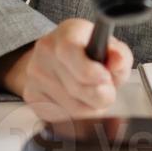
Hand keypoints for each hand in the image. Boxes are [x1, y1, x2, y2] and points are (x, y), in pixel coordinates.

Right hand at [0, 19, 132, 120]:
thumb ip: (120, 55)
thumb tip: (117, 61)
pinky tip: (78, 101)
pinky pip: (60, 118)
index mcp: (68, 32)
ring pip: (71, 109)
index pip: (70, 53)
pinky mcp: (31, 96)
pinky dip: (76, 116)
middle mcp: (46, 51)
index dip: (92, 72)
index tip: (106, 78)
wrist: (59, 58)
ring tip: (93, 95)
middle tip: (108, 90)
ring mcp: (35, 74)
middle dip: (101, 96)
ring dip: (90, 108)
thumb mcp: (110, 47)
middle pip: (76, 88)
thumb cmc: (90, 52)